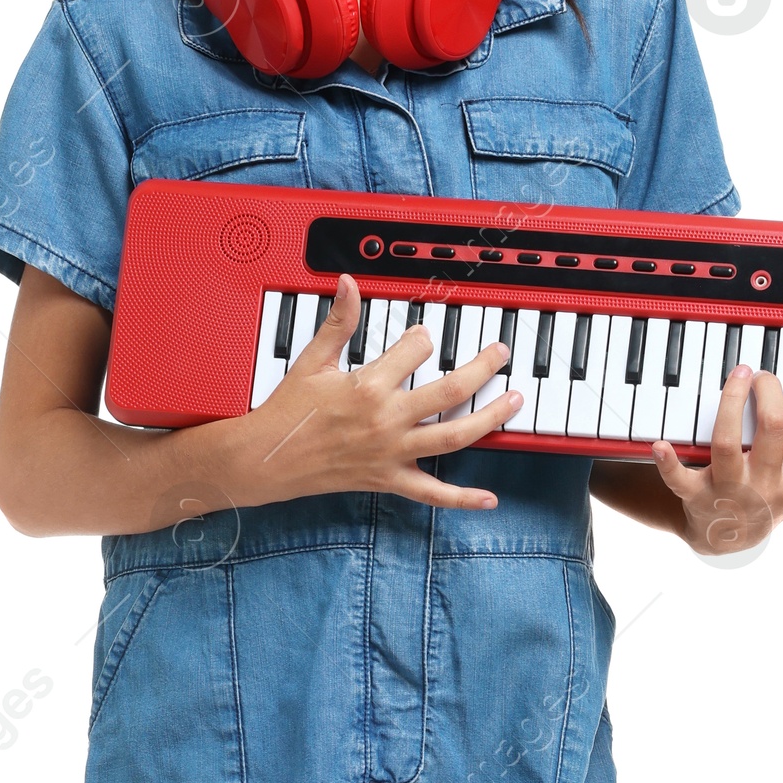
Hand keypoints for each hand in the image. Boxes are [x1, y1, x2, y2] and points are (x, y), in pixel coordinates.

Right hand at [222, 279, 520, 510]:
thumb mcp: (312, 360)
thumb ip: (339, 322)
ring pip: (454, 435)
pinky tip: (489, 499)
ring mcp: (392, 452)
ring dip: (491, 418)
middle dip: (483, 367)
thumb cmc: (287, 411)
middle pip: (451, 389)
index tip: (427, 335)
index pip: (416, 350)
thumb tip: (348, 283)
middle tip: (501, 353)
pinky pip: (432, 493)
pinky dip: (462, 499)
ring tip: (514, 401)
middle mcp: (387, 419)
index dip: (425, 337)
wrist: (268, 459)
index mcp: (369, 385)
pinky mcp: (389, 479)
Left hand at [649, 364, 782, 555]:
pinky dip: (666, 461)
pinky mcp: (693, 497)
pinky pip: (678, 480)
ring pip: (726, 442)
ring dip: (727, 403)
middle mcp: (765, 488)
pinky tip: (660, 443)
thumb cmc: (771, 504)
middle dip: (768, 392)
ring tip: (736, 377)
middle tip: (763, 375)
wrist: (722, 541)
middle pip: (769, 429)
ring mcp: (728, 493)